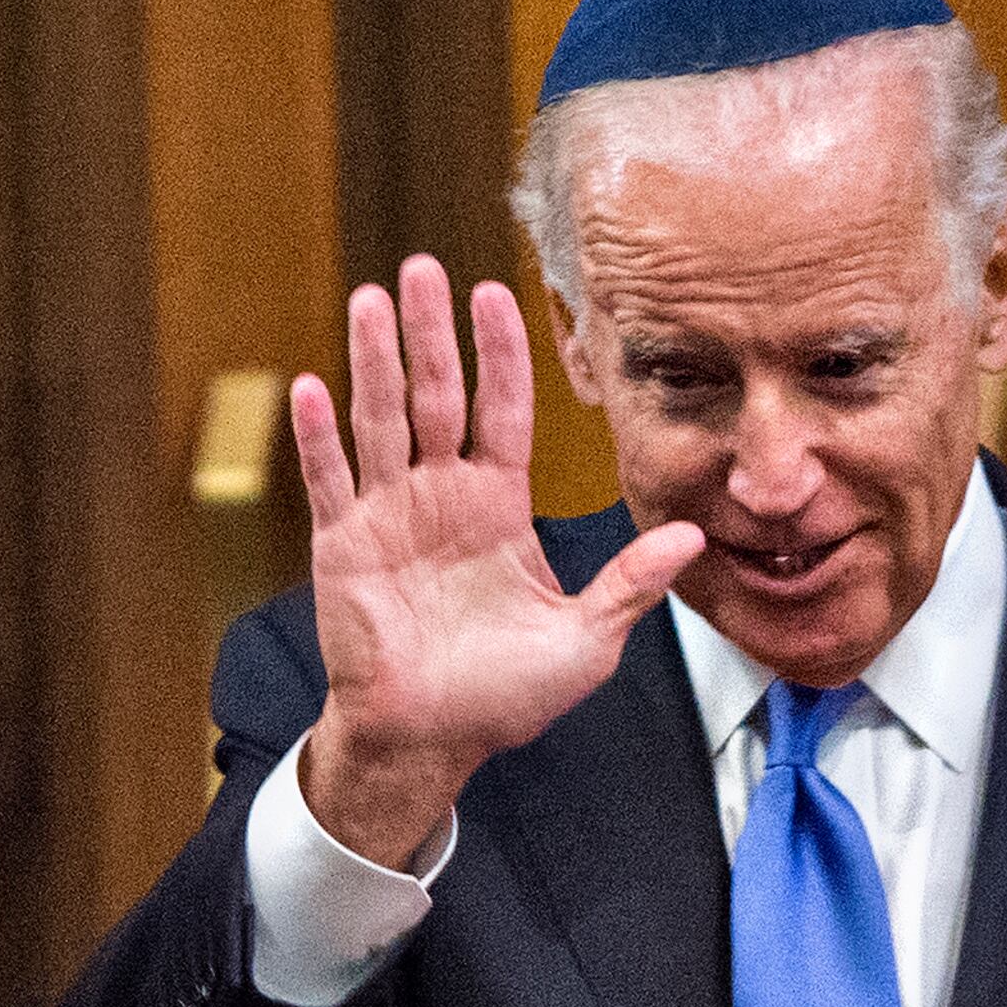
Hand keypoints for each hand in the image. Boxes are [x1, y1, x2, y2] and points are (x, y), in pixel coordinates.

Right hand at [286, 257, 705, 863]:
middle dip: (432, 332)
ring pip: (381, 419)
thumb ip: (630, 581)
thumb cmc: (506, 696)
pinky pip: (330, 480)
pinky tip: (312, 386)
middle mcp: (443, 497)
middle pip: (437, 396)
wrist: (433, 740)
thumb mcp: (586, 639)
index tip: (499, 293)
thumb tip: (694, 535)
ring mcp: (389, 515)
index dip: (502, 355)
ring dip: (374, 359)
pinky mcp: (342, 545)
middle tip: (424, 266)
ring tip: (370, 296)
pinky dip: (319, 436)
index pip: (505, 411)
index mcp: (499, 508)